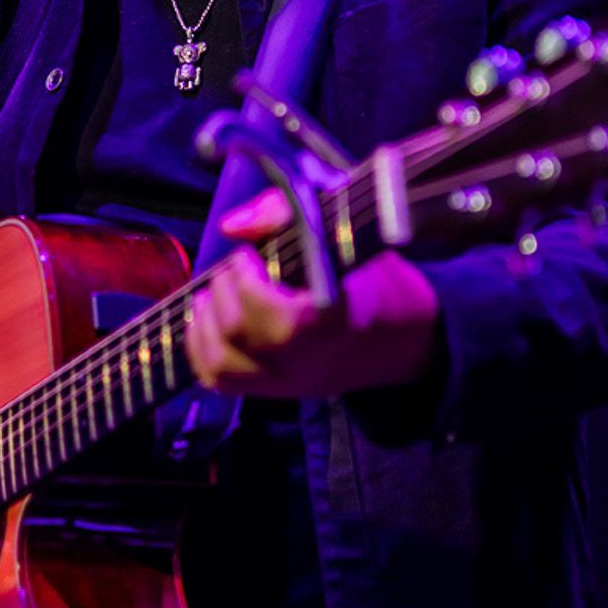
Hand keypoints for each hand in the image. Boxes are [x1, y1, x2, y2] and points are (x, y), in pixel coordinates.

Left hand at [186, 189, 441, 400]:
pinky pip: (221, 383)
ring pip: (222, 361)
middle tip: (236, 269)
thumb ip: (283, 215)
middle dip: (223, 288)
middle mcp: (304, 355)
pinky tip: (204, 322)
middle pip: (236, 328)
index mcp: (328, 315)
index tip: (252, 254)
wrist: (407, 340)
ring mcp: (290, 380)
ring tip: (213, 294)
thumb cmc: (375, 279)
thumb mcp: (343, 233)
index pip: (262, 299)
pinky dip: (200, 351)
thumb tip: (231, 227)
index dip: (244, 270)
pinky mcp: (279, 392)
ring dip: (205, 321)